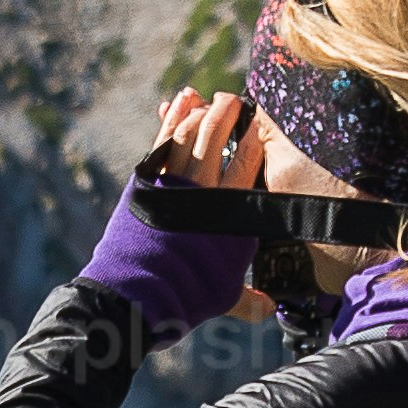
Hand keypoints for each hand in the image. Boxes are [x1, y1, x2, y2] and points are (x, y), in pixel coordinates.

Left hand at [152, 86, 274, 312]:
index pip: (248, 161)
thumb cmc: (187, 295)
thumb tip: (269, 309)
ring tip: (207, 97)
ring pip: (189, 133)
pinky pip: (162, 139)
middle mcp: (203, 189)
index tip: (259, 124)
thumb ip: (249, 299)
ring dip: (199, 110)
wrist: (138, 292)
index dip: (255, 138)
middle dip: (227, 112)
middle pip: (217, 136)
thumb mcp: (224, 296)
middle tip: (234, 99)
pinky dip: (171, 117)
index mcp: (231, 211)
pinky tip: (179, 101)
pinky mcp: (147, 179)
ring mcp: (173, 180)